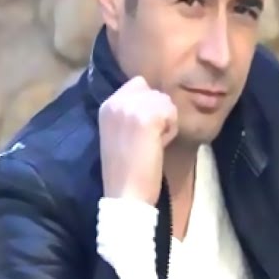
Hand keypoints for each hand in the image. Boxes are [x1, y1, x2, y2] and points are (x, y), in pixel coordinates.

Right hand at [98, 76, 178, 204]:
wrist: (126, 194)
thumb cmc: (126, 170)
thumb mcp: (119, 133)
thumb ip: (129, 112)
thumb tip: (153, 98)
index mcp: (106, 105)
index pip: (138, 84)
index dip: (148, 104)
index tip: (142, 130)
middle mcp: (115, 101)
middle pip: (153, 91)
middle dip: (158, 112)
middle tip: (147, 139)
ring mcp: (130, 108)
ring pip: (164, 101)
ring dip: (166, 122)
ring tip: (151, 144)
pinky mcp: (147, 118)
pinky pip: (171, 113)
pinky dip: (171, 131)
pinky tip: (158, 146)